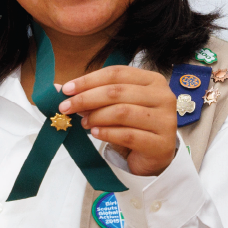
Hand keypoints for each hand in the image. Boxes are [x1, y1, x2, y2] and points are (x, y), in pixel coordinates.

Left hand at [59, 65, 178, 175]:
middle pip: (117, 91)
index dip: (89, 79)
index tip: (66, 89)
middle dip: (87, 98)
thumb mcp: (117, 104)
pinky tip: (95, 133)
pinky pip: (128, 135)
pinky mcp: (160, 143)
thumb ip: (96, 95)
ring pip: (122, 112)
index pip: (116, 73)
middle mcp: (163, 96)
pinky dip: (107, 133)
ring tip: (84, 123)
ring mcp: (165, 120)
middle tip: (67, 107)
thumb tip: (62, 90)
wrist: (155, 155)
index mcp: (153, 80)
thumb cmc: (135, 125)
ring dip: (96, 116)